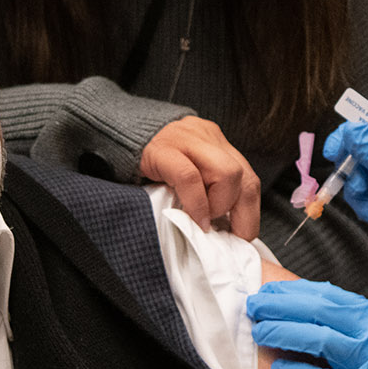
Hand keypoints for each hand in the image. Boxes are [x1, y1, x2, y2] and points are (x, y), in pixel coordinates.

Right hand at [139, 115, 260, 238]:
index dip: (251, 211)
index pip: (249, 178)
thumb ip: (206, 189)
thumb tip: (224, 226)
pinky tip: (194, 218)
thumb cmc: (151, 162)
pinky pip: (190, 177)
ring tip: (203, 220)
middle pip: (245, 176)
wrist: (116, 133)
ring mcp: (188, 140)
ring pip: (227, 173)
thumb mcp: (186, 171)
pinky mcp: (163, 149)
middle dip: (243, 213)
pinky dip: (197, 203)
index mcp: (216, 145)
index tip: (243, 235)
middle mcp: (208, 138)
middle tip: (231, 235)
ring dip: (219, 205)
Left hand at [249, 282, 367, 368]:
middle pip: (314, 311)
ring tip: (259, 331)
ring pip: (313, 340)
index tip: (271, 290)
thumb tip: (339, 322)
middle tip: (254, 305)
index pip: (326, 295)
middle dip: (279, 306)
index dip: (293, 292)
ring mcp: (366, 363)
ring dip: (281, 334)